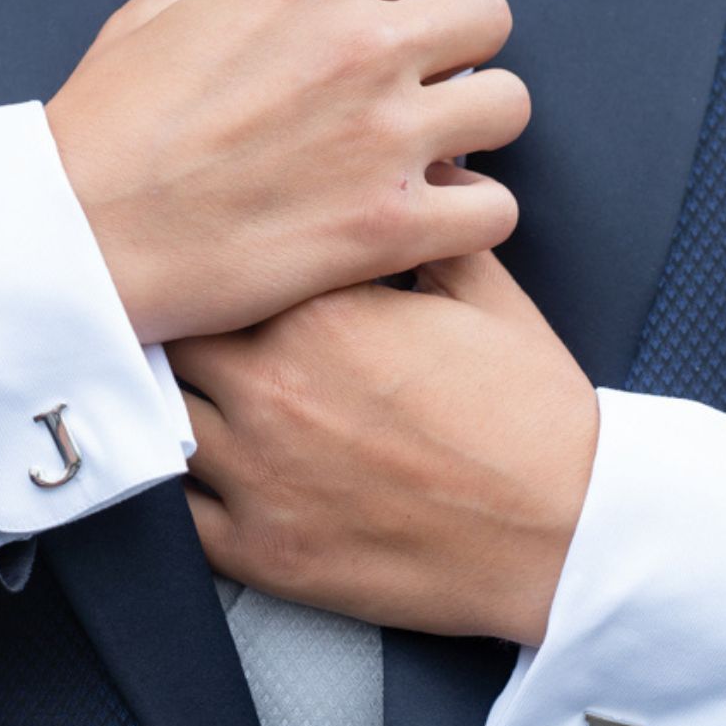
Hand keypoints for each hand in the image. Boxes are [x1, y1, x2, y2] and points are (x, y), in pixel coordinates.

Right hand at [46, 0, 527, 343]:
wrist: (80, 241)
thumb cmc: (102, 137)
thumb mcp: (143, 26)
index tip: (371, 28)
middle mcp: (362, 44)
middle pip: (486, 14)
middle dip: (459, 48)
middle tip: (418, 89)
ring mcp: (385, 136)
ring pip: (508, 105)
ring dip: (478, 129)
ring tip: (432, 156)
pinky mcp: (390, 226)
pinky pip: (495, 209)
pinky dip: (473, 219)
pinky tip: (430, 225)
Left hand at [167, 254, 598, 646]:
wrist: (567, 529)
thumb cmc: (530, 413)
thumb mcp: (487, 293)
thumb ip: (429, 228)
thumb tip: (419, 173)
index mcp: (318, 313)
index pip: (215, 270)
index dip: (207, 270)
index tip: (210, 270)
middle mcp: (270, 387)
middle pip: (169, 339)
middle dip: (176, 331)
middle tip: (180, 331)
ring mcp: (258, 475)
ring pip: (158, 423)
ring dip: (169, 407)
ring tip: (186, 398)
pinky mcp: (263, 552)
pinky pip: (176, 515)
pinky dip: (175, 491)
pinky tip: (196, 473)